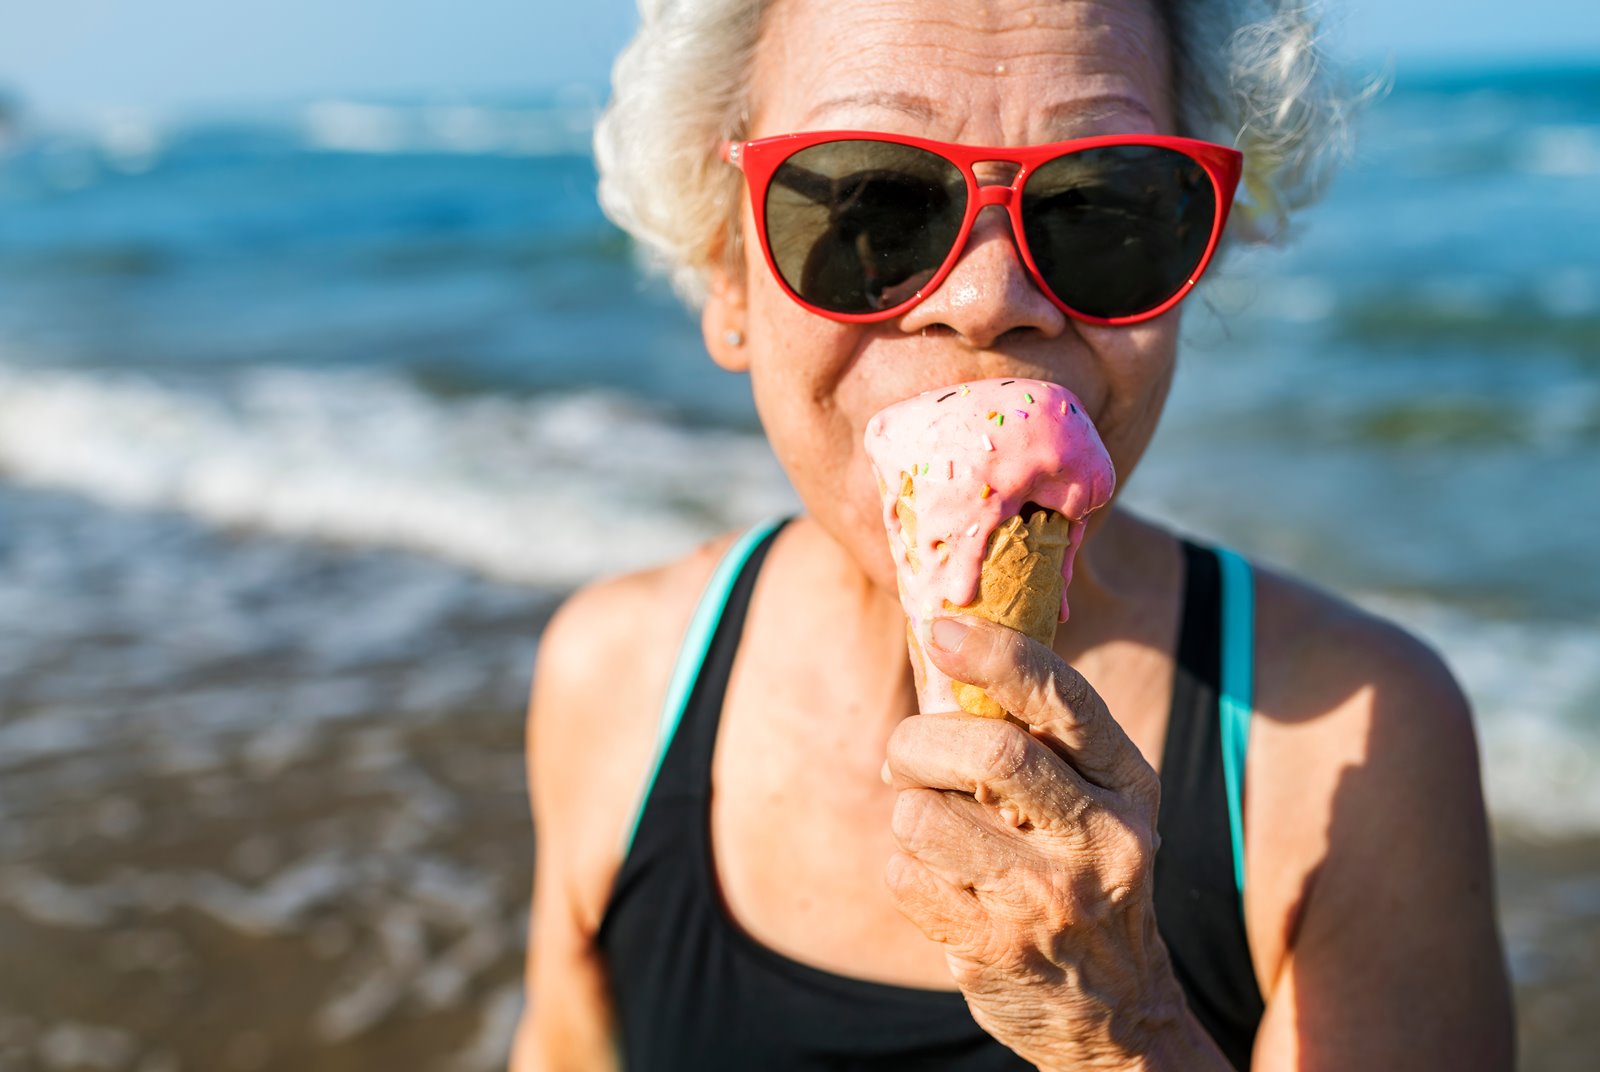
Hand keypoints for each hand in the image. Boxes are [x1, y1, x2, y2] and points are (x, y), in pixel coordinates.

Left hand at [883, 615, 1213, 1070]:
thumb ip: (1038, 739)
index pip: (1064, 698)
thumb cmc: (1082, 874)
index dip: (997, 654)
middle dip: (919, 743)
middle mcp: (1103, 839)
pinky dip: (903, 868)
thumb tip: (942, 652)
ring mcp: (1052, 899)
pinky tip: (940, 884)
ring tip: (932, 832)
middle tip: (904, 758)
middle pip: (988, 752)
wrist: (1117, 1013)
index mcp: (1127, 784)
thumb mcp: (1095, 803)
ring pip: (927, 817)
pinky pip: (905, 875)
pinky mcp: (998, 948)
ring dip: (907, 814)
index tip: (941, 629)